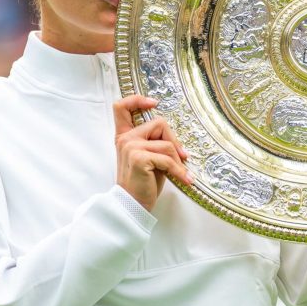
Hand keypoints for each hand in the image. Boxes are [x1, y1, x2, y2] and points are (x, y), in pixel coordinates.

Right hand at [113, 95, 193, 210]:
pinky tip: (185, 179)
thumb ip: (153, 143)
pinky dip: (179, 170)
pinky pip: (168, 158)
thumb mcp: (147, 158)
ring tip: (181, 173)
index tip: (154, 103)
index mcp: (124, 136)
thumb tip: (177, 141)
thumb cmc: (143, 182)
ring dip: (178, 160)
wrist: (132, 205)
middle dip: (174, 141)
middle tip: (182, 157)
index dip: (137, 100)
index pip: (122, 107)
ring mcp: (131, 147)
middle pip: (159, 123)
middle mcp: (125, 138)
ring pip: (167, 143)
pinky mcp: (139, 158)